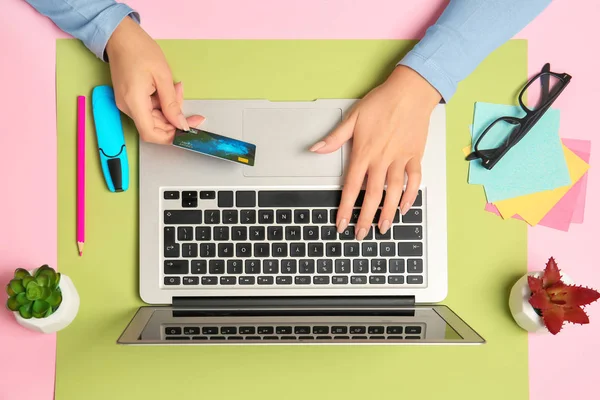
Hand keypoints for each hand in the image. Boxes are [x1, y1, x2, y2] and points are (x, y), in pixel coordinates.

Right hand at [105, 17, 203, 142]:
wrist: (120, 36)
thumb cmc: (140, 50)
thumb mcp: (162, 76)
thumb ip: (172, 103)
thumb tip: (180, 124)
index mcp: (133, 102)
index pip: (150, 134)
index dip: (170, 137)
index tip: (187, 130)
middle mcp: (127, 107)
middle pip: (155, 126)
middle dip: (175, 119)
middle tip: (190, 107)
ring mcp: (127, 103)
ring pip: (154, 117)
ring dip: (170, 108)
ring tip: (176, 87)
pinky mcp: (129, 99)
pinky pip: (149, 108)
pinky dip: (162, 102)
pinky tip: (168, 88)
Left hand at [310, 65, 440, 239]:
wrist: (411, 91)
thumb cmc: (382, 101)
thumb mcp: (353, 117)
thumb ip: (335, 138)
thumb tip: (315, 149)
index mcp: (364, 152)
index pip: (351, 186)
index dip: (345, 208)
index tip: (341, 223)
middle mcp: (382, 159)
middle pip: (372, 195)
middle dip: (366, 218)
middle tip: (361, 234)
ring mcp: (401, 158)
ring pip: (394, 191)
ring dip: (388, 212)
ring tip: (384, 228)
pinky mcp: (416, 155)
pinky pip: (414, 180)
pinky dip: (410, 195)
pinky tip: (405, 207)